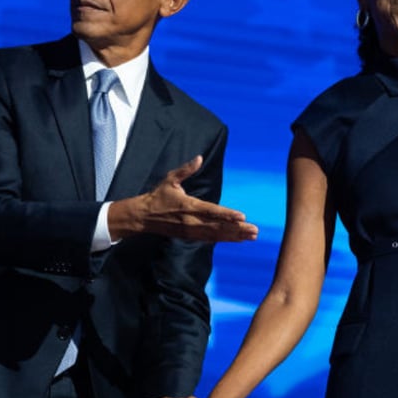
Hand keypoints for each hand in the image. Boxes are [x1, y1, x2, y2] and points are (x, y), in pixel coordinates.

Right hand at [110, 157, 258, 241]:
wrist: (143, 217)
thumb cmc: (158, 196)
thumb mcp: (170, 179)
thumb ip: (186, 170)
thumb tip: (199, 158)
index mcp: (188, 205)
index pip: (211, 211)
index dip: (227, 214)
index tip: (242, 216)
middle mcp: (191, 221)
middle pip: (218, 226)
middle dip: (237, 229)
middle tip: (255, 230)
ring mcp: (191, 231)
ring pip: (216, 235)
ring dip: (235, 236)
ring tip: (252, 236)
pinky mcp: (190, 236)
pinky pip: (210, 239)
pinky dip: (225, 239)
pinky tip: (238, 239)